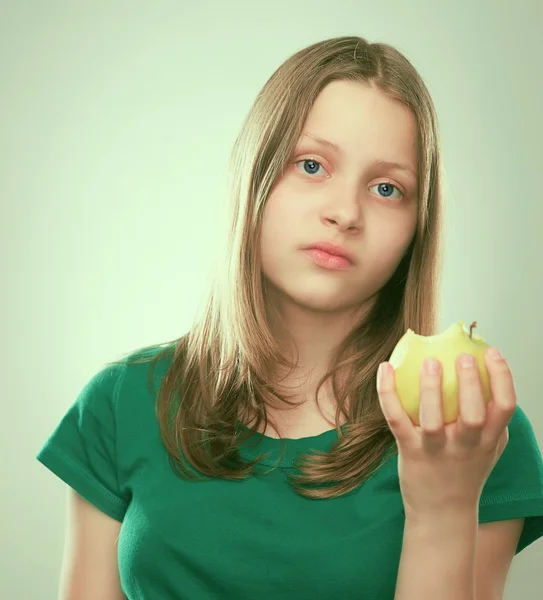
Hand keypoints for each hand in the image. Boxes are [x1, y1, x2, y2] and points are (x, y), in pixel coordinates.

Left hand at [376, 348, 516, 517]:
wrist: (442, 514)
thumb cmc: (466, 473)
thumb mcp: (488, 450)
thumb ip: (492, 421)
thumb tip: (489, 377)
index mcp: (487, 441)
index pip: (505, 408)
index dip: (502, 377)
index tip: (491, 352)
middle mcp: (465, 447)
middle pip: (473, 415)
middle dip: (470, 384)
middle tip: (462, 357)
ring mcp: (435, 451)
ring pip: (434, 420)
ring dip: (431, 390)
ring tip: (429, 361)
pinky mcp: (409, 452)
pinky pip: (397, 420)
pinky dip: (388, 393)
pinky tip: (385, 368)